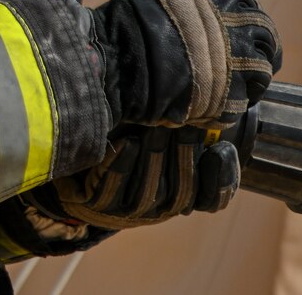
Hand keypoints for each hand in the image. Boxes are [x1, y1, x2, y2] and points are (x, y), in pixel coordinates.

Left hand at [30, 126, 239, 229]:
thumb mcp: (161, 131)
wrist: (80, 168)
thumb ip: (188, 121)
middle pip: (183, 190)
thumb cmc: (129, 141)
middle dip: (185, 153)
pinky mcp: (100, 206)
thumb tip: (219, 92)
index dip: (222, 177)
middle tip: (184, 123)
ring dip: (155, 156)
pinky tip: (126, 141)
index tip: (220, 148)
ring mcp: (131, 210)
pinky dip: (122, 164)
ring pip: (152, 191)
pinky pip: (113, 189)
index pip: (214, 197)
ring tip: (155, 125)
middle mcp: (162, 206)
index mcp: (184, 193)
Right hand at [90, 0, 280, 127]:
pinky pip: (243, 100)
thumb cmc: (128, 23)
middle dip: (262, 50)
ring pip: (263, 71)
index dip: (247, 20)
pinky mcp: (230, 95)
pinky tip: (215, 103)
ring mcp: (236, 60)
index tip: (243, 32)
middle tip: (248, 62)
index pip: (250, 5)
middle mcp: (234, 25)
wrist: (114, 58)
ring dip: (252, 79)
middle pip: (266, 37)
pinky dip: (232, 103)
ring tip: (233, 86)